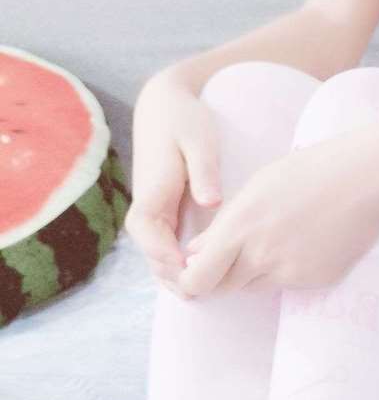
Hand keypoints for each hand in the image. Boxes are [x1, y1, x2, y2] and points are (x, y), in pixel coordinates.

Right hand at [126, 71, 222, 294]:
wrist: (165, 105)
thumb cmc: (185, 120)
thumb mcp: (199, 140)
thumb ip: (204, 170)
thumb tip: (211, 201)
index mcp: (151, 190)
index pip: (147, 233)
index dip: (165, 257)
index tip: (188, 273)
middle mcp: (146, 205)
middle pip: (151, 252)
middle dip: (172, 276)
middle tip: (201, 294)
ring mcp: (153, 211)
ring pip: (158, 253)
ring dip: (174, 275)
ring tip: (202, 294)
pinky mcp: (163, 213)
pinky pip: (167, 245)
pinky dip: (178, 264)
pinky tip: (202, 275)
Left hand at [174, 125, 378, 296]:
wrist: (364, 179)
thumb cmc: (308, 172)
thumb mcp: (256, 188)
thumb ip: (223, 225)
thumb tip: (196, 252)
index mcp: (240, 227)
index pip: (197, 278)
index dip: (190, 281)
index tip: (194, 274)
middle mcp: (261, 255)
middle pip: (223, 288)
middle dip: (220, 278)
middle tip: (229, 260)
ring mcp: (290, 271)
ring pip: (255, 287)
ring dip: (253, 272)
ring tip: (276, 237)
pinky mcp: (315, 280)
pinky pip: (288, 285)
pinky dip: (288, 270)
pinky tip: (305, 241)